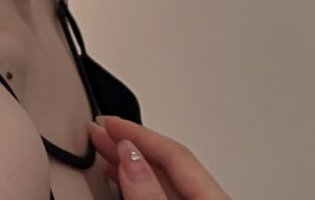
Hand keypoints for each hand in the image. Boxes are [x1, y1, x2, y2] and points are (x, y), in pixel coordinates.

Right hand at [88, 115, 232, 199]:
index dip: (137, 132)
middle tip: (99, 130)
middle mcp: (212, 198)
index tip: (106, 122)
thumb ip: (150, 192)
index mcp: (215, 196)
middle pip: (169, 161)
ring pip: (164, 178)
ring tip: (104, 149)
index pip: (174, 150)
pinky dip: (140, 183)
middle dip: (130, 142)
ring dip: (132, 162)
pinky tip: (122, 179)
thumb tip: (128, 154)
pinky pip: (163, 193)